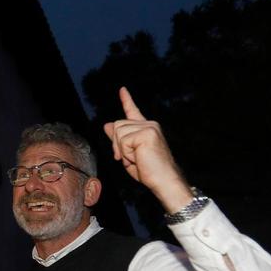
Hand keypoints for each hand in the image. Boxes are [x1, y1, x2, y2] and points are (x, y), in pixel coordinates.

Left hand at [102, 86, 193, 212]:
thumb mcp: (128, 153)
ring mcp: (149, 127)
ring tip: (136, 159)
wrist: (163, 181)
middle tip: (131, 159)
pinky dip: (126, 153)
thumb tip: (107, 125)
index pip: (133, 111)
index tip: (122, 89)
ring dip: (122, 150)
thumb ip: (118, 139)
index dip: (126, 100)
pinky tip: (138, 159)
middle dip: (118, 145)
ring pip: (118, 132)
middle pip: (117, 125)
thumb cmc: (149, 171)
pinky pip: (123, 140)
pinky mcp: (147, 133)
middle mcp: (149, 124)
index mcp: (146, 128)